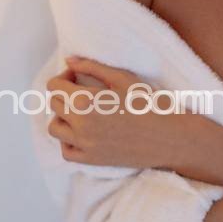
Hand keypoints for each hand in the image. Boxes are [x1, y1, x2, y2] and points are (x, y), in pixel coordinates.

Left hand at [44, 55, 181, 168]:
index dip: (64, 77)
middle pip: (53, 104)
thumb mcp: (123, 78)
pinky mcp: (92, 160)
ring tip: (80, 113)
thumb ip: (92, 67)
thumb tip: (69, 61)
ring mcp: (84, 145)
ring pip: (55, 128)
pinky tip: (83, 133)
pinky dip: (68, 141)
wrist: (169, 137)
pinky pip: (66, 151)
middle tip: (81, 91)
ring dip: (62, 117)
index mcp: (85, 101)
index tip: (77, 77)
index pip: (54, 86)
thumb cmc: (149, 104)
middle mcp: (80, 124)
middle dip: (63, 94)